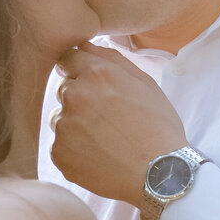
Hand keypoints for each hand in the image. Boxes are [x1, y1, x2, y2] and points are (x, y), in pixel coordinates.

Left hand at [51, 43, 186, 205]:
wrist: (159, 174)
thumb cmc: (158, 128)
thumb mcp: (145, 84)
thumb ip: (112, 60)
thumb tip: (85, 46)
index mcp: (96, 73)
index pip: (67, 59)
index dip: (78, 70)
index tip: (88, 83)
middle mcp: (75, 95)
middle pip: (63, 89)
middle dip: (79, 99)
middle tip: (105, 118)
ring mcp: (64, 126)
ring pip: (60, 118)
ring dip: (75, 125)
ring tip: (104, 140)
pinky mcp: (59, 154)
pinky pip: (60, 146)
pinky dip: (74, 150)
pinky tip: (98, 156)